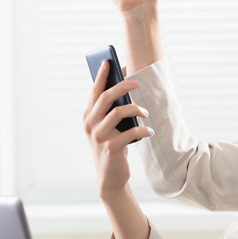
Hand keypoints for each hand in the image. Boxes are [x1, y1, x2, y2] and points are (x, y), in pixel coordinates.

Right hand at [82, 60, 153, 195]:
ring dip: (135, 109)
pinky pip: (130, 133)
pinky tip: (149, 132)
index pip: (94, 92)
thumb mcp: (109, 127)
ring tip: (146, 113)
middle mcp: (90, 124)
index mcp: (88, 116)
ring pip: (117, 113)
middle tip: (137, 82)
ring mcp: (99, 137)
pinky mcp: (111, 148)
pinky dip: (142, 131)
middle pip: (105, 98)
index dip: (101, 76)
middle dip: (122, 86)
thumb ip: (112, 111)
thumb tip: (127, 89)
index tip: (108, 61)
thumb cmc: (112, 146)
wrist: (110, 177)